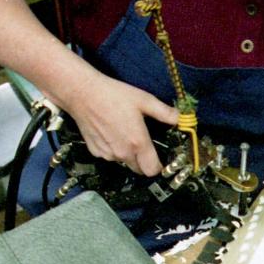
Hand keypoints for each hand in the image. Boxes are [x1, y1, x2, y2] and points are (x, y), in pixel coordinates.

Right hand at [62, 68, 179, 175]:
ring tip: (124, 132)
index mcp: (138, 143)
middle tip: (143, 144)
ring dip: (127, 154)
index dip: (158, 166)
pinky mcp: (95, 151)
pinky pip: (109, 156)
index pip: (152, 170)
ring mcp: (108, 154)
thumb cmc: (113, 95)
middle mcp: (123, 153)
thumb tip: (180, 118)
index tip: (160, 159)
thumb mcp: (144, 100)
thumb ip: (165, 112)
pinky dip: (113, 149)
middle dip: (144, 161)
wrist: (82, 94)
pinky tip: (110, 132)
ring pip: (123, 162)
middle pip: (139, 169)